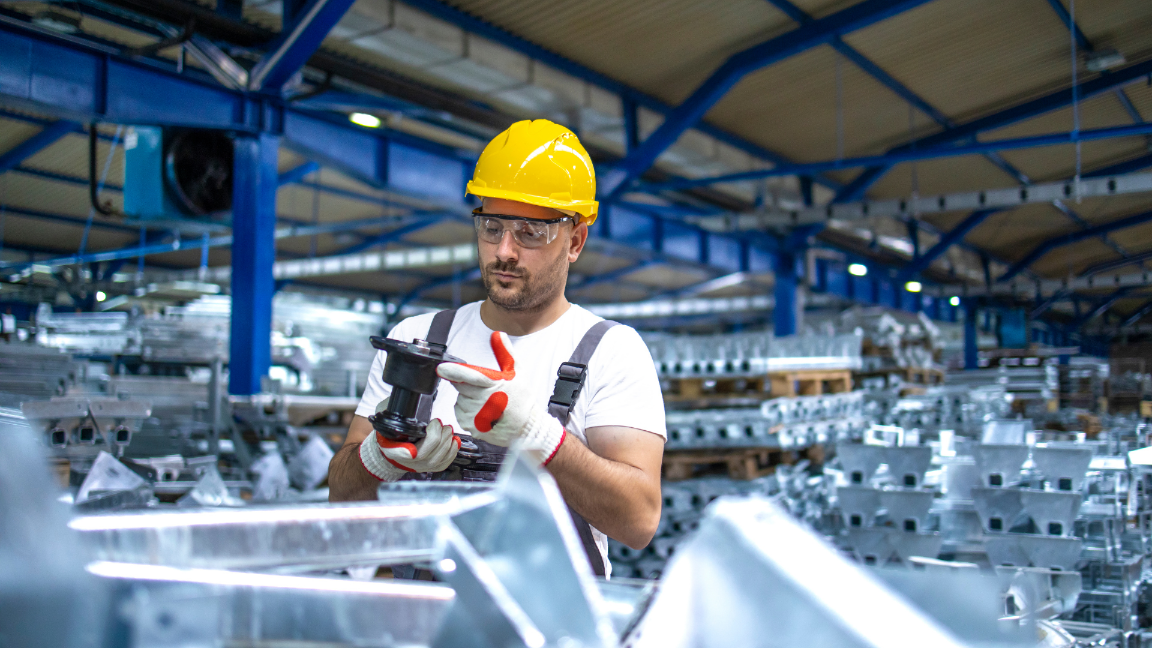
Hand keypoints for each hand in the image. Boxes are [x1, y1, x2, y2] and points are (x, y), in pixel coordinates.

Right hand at [359, 417, 459, 480]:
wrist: (391, 449)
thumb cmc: (391, 431)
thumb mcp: (385, 419)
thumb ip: (390, 410)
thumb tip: (403, 399)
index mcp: (392, 448)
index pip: (400, 452)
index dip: (406, 451)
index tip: (414, 447)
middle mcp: (406, 460)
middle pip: (425, 454)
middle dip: (437, 436)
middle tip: (439, 423)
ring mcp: (418, 466)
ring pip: (436, 459)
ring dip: (446, 442)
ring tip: (448, 429)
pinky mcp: (429, 467)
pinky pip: (443, 464)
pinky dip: (452, 452)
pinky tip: (455, 441)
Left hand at [436, 331, 565, 464]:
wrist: (526, 427)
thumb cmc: (522, 399)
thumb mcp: (517, 372)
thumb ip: (505, 352)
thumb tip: (498, 335)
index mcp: (492, 384)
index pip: (468, 375)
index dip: (453, 371)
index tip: (442, 368)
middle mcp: (483, 401)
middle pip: (460, 386)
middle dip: (467, 384)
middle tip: (484, 389)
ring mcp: (476, 415)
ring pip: (459, 399)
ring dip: (467, 398)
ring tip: (486, 403)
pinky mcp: (472, 426)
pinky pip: (460, 413)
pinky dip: (467, 411)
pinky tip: (482, 412)